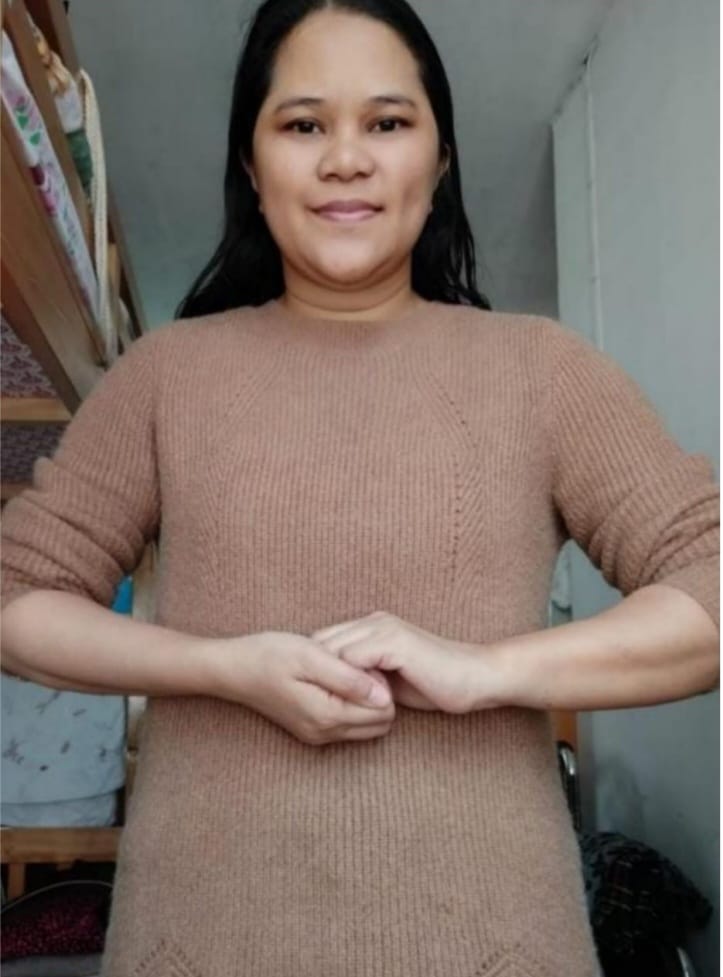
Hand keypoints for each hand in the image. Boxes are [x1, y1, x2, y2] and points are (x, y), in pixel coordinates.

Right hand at [206, 631, 395, 744]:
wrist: (234, 668)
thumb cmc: (270, 655)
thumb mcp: (311, 656)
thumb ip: (348, 677)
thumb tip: (384, 695)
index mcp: (327, 715)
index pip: (384, 710)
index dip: (383, 682)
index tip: (363, 660)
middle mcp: (325, 733)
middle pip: (380, 723)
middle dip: (380, 695)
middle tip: (358, 666)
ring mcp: (318, 735)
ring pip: (367, 726)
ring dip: (367, 701)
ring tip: (347, 672)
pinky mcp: (312, 730)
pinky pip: (349, 724)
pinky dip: (353, 705)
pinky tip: (336, 681)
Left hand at [311, 612, 498, 713]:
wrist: (477, 678)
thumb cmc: (436, 683)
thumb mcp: (390, 678)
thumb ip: (364, 675)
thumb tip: (332, 687)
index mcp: (372, 625)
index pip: (324, 640)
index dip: (317, 667)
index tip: (315, 694)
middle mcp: (375, 620)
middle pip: (321, 642)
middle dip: (317, 673)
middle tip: (319, 701)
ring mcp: (384, 628)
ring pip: (332, 651)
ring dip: (329, 679)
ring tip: (332, 704)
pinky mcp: (394, 642)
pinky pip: (351, 661)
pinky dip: (347, 683)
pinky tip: (353, 701)